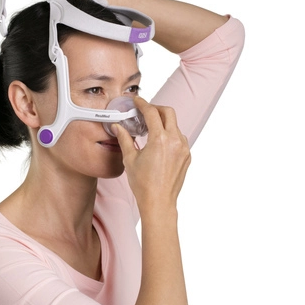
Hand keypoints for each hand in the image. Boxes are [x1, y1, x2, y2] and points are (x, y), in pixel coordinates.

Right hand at [114, 97, 190, 214]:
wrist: (159, 202)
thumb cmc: (144, 184)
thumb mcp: (130, 159)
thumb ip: (125, 139)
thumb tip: (118, 126)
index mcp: (160, 139)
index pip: (152, 112)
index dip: (143, 104)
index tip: (137, 102)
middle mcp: (175, 141)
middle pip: (168, 112)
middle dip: (156, 108)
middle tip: (145, 112)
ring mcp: (184, 148)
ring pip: (175, 125)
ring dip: (164, 122)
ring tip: (151, 129)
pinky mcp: (187, 156)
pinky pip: (180, 138)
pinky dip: (170, 135)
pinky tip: (159, 143)